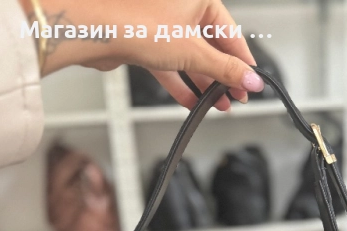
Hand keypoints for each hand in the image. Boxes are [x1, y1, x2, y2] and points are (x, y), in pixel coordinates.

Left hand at [20, 0, 264, 110]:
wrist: (95, 30)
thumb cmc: (137, 23)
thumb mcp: (193, 51)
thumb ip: (225, 69)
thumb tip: (251, 80)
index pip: (231, 33)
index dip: (243, 61)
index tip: (251, 81)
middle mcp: (181, 6)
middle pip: (211, 47)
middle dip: (223, 76)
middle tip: (235, 97)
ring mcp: (162, 25)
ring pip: (190, 58)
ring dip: (204, 83)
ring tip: (217, 104)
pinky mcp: (146, 42)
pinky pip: (170, 66)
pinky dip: (181, 83)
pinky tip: (191, 101)